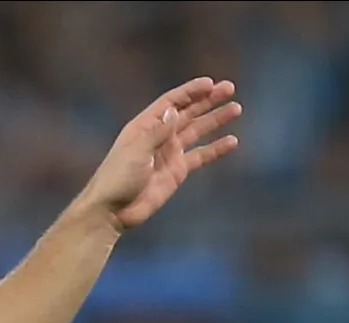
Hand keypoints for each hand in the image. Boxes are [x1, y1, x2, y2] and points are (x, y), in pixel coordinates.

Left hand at [78, 80, 240, 233]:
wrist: (112, 211)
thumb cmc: (117, 178)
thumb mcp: (137, 152)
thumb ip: (158, 132)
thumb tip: (175, 110)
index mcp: (145, 125)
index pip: (172, 102)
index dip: (191, 91)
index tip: (210, 83)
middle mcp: (159, 135)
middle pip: (188, 112)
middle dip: (208, 100)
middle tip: (229, 88)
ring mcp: (169, 153)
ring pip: (197, 131)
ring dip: (215, 120)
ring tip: (236, 109)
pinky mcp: (177, 171)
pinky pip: (200, 156)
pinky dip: (216, 149)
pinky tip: (232, 141)